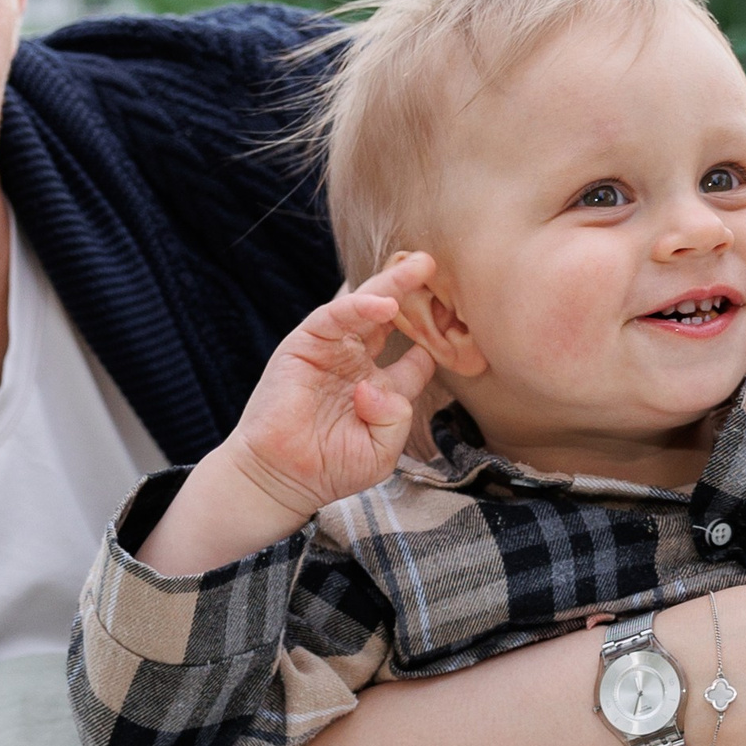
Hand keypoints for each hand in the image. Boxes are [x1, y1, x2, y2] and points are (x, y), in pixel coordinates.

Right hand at [138, 256, 438, 573]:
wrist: (280, 477)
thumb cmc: (331, 468)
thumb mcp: (380, 451)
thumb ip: (395, 418)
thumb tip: (374, 385)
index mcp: (382, 387)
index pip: (417, 356)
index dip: (438, 342)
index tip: (464, 325)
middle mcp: (358, 362)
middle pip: (393, 319)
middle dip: (417, 294)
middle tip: (439, 268)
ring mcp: (331, 351)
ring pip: (366, 307)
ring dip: (393, 285)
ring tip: (421, 267)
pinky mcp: (305, 346)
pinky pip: (334, 317)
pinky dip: (358, 307)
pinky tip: (384, 304)